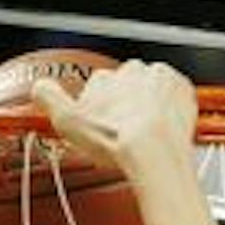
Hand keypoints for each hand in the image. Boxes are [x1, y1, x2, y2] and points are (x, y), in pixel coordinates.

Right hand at [33, 57, 196, 185]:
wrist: (156, 153)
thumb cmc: (118, 140)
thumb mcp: (67, 121)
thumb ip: (48, 98)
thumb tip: (39, 87)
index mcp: (106, 77)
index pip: (98, 86)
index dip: (98, 107)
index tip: (100, 122)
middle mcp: (134, 72)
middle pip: (126, 86)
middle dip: (124, 104)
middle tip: (123, 131)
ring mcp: (161, 81)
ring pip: (151, 90)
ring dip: (148, 106)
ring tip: (143, 134)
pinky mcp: (185, 94)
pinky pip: (176, 97)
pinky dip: (171, 110)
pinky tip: (163, 129)